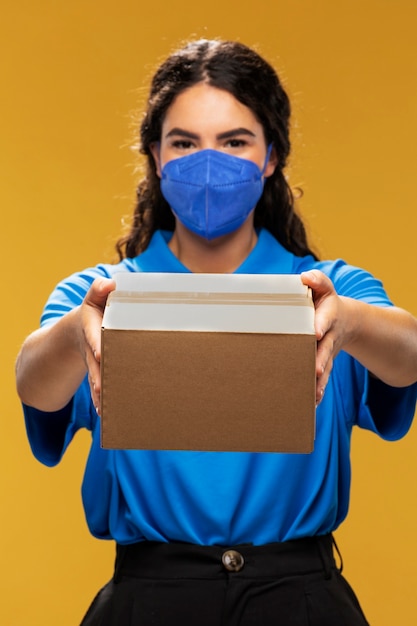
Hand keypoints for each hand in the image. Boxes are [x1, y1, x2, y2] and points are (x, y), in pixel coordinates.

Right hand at [78, 277, 114, 412]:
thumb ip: (101, 288)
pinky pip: (99, 387)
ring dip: (99, 393)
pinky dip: (101, 400)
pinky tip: (106, 414)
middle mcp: (91, 347)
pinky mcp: (98, 371)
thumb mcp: (95, 296)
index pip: (94, 336)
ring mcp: (93, 362)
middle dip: (97, 375)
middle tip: (102, 388)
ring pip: (95, 379)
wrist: (80, 327)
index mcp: (91, 328)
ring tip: (104, 408)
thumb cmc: (96, 308)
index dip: (97, 343)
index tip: (101, 353)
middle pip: (94, 363)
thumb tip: (111, 284)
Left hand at [301, 270, 347, 404]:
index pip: (324, 319)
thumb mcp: (323, 288)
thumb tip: (305, 277)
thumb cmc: (324, 301)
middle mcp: (330, 335)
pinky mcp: (324, 362)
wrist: (344, 319)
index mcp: (328, 315)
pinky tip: (312, 403)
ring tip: (314, 394)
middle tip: (315, 370)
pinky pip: (322, 377)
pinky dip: (318, 390)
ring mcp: (328, 350)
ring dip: (320, 381)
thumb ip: (317, 281)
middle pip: (325, 348)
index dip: (320, 324)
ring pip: (325, 366)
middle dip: (320, 359)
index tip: (315, 331)